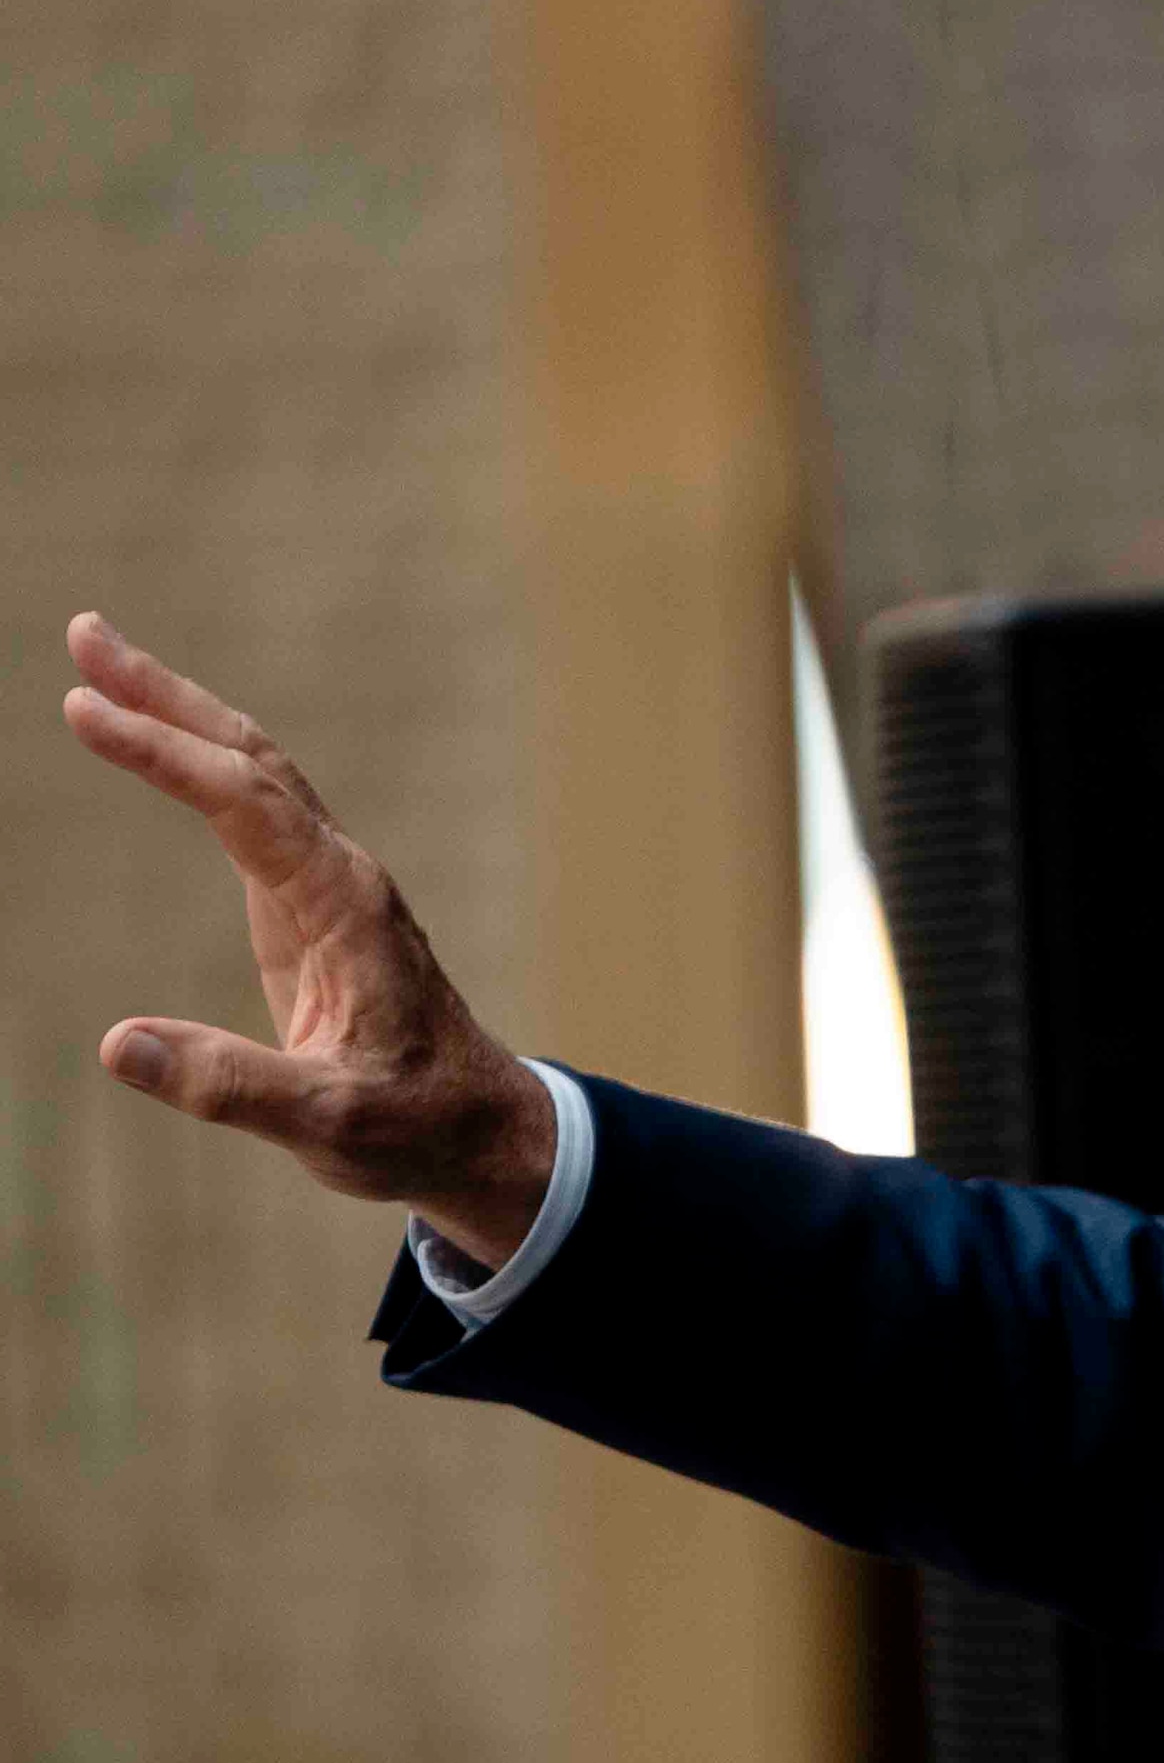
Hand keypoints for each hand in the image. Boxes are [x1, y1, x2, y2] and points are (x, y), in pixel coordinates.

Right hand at [58, 613, 555, 1264]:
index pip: (246, 806)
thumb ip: (230, 1085)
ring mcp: (327, 883)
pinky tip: (155, 739)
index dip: (167, 755)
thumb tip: (117, 1044)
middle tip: (84, 633)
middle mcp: (340, 875)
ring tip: (97, 664)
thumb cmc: (416, 1126)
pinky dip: (196, 763)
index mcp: (346, 908)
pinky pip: (248, 809)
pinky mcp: (309, 904)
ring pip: (250, 773)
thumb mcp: (328, 1123)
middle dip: (166, 695)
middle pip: (249, 759)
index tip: (86, 709)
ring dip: (178, 715)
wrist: (480, 1130)